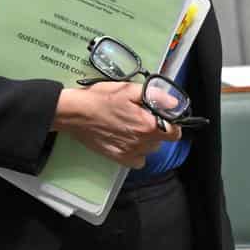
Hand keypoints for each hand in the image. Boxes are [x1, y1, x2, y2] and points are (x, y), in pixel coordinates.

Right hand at [52, 82, 181, 168]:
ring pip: (149, 149)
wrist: (75, 113)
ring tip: (131, 126)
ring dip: (146, 140)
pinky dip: (136, 152)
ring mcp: (130, 153)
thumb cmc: (100, 98)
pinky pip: (138, 160)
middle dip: (156, 128)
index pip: (174, 132)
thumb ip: (155, 96)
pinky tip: (127, 140)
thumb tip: (174, 104)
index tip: (162, 116)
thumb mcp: (128, 89)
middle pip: (161, 140)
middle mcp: (141, 142)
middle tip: (141, 116)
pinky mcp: (119, 158)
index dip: (171, 123)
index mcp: (147, 125)